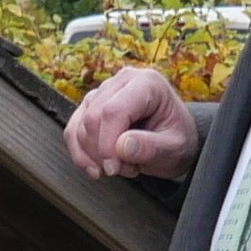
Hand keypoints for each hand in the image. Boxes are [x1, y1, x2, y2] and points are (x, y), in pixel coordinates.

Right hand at [65, 66, 199, 179]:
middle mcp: (122, 81)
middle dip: (102, 152)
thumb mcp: (174, 148)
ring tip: (123, 166)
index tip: (113, 169)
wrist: (173, 140)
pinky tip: (94, 168)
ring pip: (80, 126)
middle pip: (93, 118)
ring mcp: (103, 92)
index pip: (114, 110)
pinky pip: (73, 130)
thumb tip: (122, 147)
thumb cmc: (177, 140)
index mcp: (147, 83)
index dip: (107, 144)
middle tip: (127, 169)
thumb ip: (151, 148)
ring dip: (95, 155)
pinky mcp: (91, 106)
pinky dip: (80, 154)